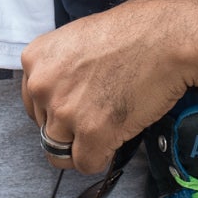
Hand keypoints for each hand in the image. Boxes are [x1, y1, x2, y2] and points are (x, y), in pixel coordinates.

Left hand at [20, 0, 192, 174]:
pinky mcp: (92, 133)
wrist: (164, 38)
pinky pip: (86, 164)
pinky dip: (102, 156)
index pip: (33, 105)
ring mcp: (65, 111)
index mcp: (35, 60)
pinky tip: (118, 134)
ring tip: (110, 123)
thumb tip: (60, 98)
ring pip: (60, 152)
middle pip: (45, 129)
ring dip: (84, 145)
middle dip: (70, 128)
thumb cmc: (130, 33)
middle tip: (100, 110)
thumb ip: (59, 70)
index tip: (78, 105)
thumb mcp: (76, 40)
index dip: (56, 110)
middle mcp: (42, 86)